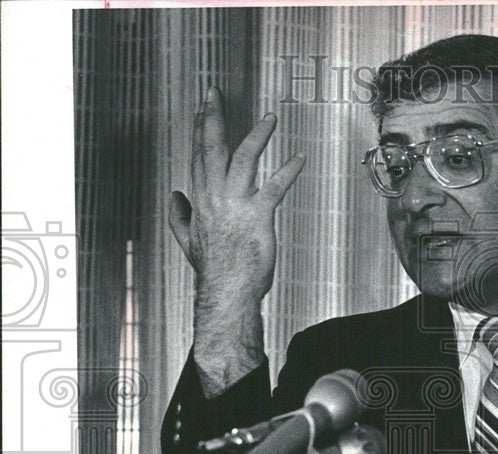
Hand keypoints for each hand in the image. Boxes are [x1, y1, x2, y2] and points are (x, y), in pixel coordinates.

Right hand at [168, 87, 305, 394]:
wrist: (226, 293)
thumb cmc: (215, 270)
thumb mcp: (188, 241)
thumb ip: (179, 216)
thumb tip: (174, 198)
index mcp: (200, 201)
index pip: (198, 157)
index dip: (200, 131)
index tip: (202, 109)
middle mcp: (214, 197)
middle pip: (211, 149)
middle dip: (212, 118)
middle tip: (214, 93)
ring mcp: (235, 205)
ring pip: (242, 159)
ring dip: (257, 135)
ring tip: (270, 117)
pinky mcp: (257, 217)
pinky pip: (274, 187)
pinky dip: (288, 170)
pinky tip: (299, 158)